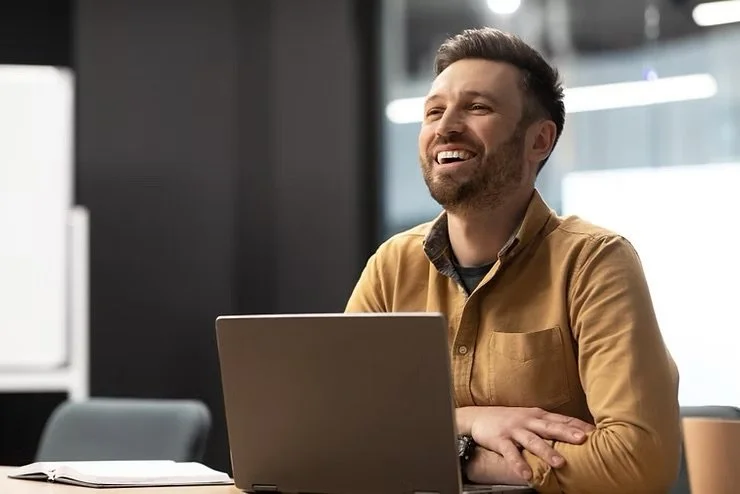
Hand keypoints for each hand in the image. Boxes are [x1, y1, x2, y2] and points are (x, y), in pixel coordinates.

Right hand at [457, 406, 594, 480]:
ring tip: (559, 463)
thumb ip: (547, 424)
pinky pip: (511, 454)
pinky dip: (518, 464)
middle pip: (550, 427)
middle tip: (583, 439)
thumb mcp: (528, 417)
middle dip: (567, 433)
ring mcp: (514, 430)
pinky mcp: (500, 440)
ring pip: (533, 441)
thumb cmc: (507, 419)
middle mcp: (528, 421)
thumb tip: (572, 432)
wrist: (477, 417)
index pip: (561, 419)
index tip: (595, 431)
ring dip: (547, 451)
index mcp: (537, 415)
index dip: (577, 424)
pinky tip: (526, 474)